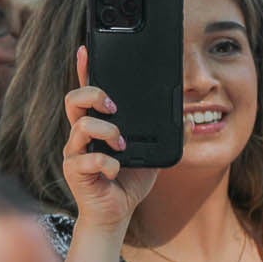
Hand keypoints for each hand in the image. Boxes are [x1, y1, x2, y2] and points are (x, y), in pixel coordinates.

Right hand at [64, 45, 158, 234]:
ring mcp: (76, 152)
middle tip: (114, 107)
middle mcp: (82, 133)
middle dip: (94, 95)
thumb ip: (167, 134)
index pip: (87, 89)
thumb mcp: (154, 152)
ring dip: (106, 131)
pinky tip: (116, 171)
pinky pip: (88, 160)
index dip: (84, 68)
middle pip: (73, 99)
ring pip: (80, 126)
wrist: (117, 212)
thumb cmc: (130, 180)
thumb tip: (189, 117)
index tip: (86, 49)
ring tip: (122, 144)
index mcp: (98, 123)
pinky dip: (107, 164)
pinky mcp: (76, 171)